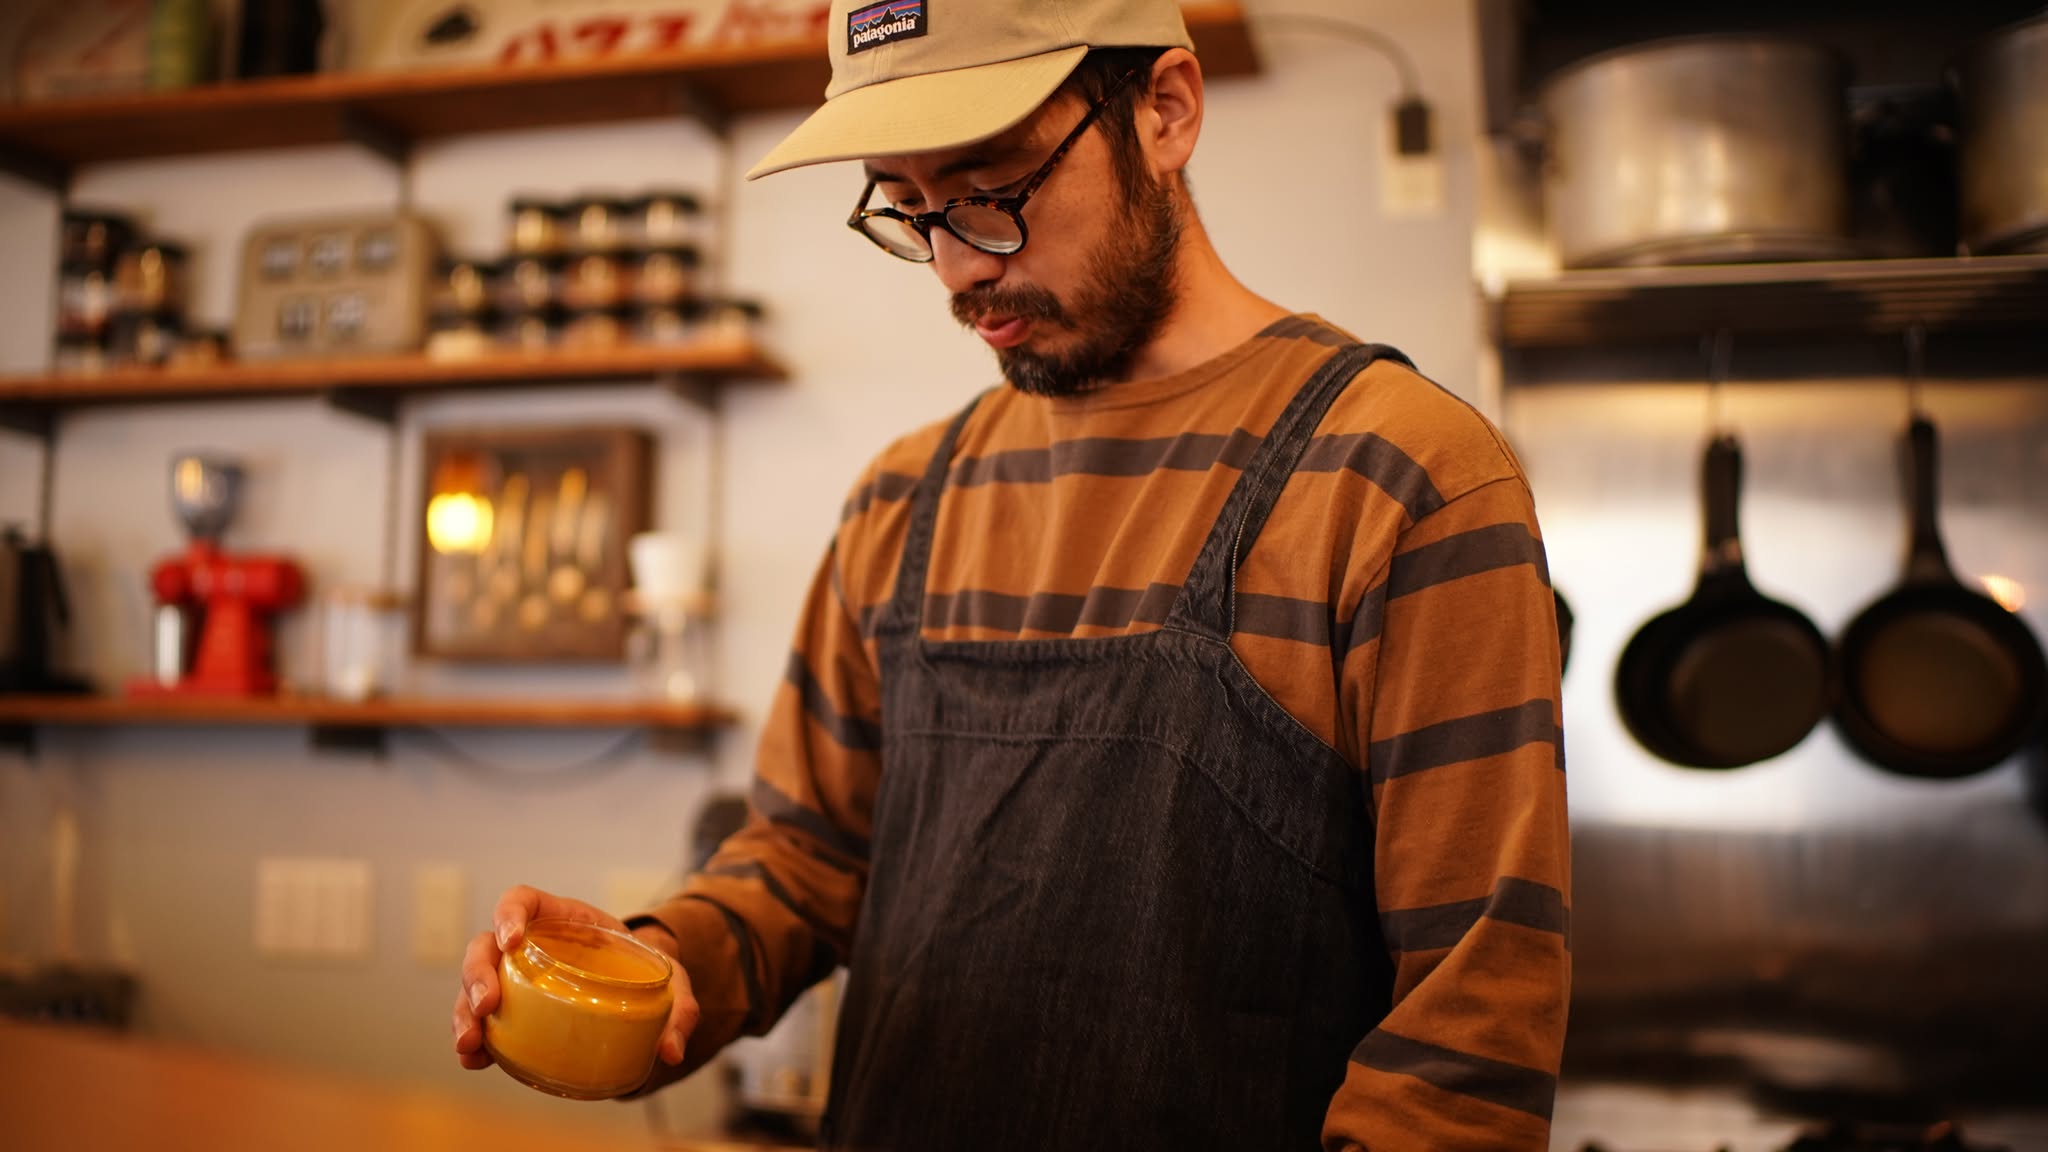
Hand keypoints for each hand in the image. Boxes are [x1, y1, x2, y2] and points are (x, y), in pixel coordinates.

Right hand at [451, 884, 699, 1072]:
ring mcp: (514, 979)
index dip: (510, 914)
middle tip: (486, 1007)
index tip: (512, 939)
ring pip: (472, 987)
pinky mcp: (512, 1013)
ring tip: (470, 1046)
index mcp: (562, 919)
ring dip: (464, 1014)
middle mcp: (528, 946)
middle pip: (484, 947)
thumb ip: (679, 1005)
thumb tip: (672, 1051)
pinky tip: (475, 1061)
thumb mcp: (671, 980)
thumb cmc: (646, 971)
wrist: (637, 993)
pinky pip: (481, 1023)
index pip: (522, 900)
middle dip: (477, 975)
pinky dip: (474, 1043)